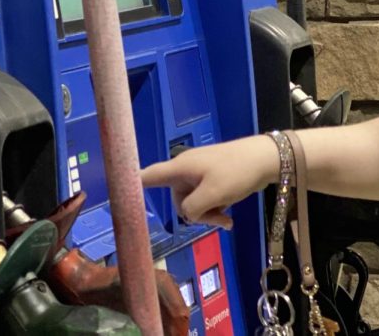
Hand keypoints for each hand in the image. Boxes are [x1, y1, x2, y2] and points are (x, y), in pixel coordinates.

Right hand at [140, 136, 278, 229]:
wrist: (265, 159)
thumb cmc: (236, 172)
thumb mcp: (213, 195)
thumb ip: (192, 208)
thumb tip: (187, 214)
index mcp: (180, 168)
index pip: (148, 175)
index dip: (130, 183)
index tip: (113, 192)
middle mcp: (185, 170)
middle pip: (177, 199)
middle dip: (194, 213)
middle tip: (216, 216)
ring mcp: (199, 175)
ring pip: (193, 203)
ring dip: (208, 214)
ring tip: (227, 217)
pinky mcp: (212, 179)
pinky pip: (206, 200)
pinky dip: (215, 209)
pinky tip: (229, 218)